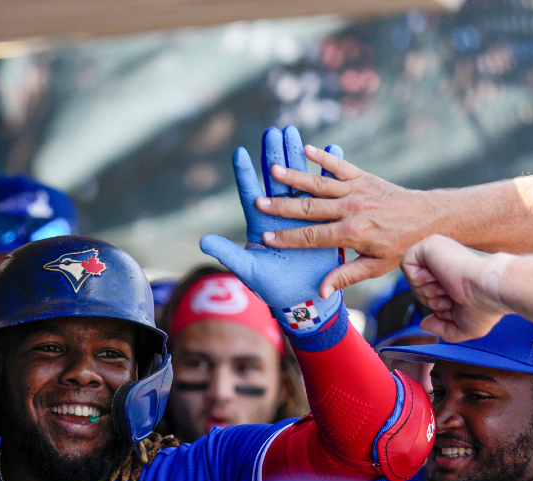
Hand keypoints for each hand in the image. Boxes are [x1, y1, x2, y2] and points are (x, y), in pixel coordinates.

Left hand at [200, 125, 343, 332]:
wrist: (304, 297)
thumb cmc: (272, 288)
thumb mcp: (249, 271)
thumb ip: (228, 254)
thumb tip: (203, 242)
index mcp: (261, 224)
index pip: (250, 194)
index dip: (245, 175)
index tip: (239, 153)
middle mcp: (279, 214)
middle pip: (275, 179)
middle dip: (273, 154)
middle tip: (273, 131)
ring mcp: (300, 214)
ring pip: (298, 179)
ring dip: (297, 155)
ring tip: (293, 131)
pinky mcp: (321, 218)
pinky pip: (326, 189)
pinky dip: (328, 170)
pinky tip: (330, 150)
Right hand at [254, 145, 437, 295]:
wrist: (429, 218)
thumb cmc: (401, 246)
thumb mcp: (376, 267)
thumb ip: (346, 276)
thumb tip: (322, 292)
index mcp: (352, 234)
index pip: (312, 237)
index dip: (287, 238)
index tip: (265, 238)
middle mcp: (351, 210)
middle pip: (309, 208)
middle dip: (282, 207)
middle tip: (258, 202)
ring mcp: (357, 190)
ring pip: (320, 183)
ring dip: (295, 176)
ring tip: (272, 170)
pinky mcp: (364, 177)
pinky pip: (340, 165)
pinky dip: (323, 156)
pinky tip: (306, 149)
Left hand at [402, 235, 511, 342]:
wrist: (489, 290)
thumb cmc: (484, 306)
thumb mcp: (463, 327)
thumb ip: (442, 328)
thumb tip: (425, 324)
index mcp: (455, 277)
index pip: (431, 295)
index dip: (438, 307)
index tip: (454, 306)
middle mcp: (446, 263)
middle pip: (418, 289)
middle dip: (431, 301)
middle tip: (450, 297)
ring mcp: (438, 252)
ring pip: (412, 280)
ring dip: (427, 291)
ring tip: (447, 286)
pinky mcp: (429, 245)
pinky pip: (406, 264)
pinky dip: (418, 278)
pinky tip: (438, 276)